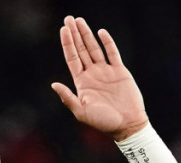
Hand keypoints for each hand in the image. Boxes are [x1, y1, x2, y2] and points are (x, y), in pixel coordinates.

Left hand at [51, 16, 148, 141]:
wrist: (127, 125)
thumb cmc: (104, 122)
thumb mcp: (82, 112)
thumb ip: (68, 98)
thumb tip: (53, 85)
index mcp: (82, 82)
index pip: (72, 58)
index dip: (67, 43)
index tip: (63, 29)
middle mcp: (92, 74)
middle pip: (81, 50)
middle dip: (75, 34)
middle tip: (69, 19)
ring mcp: (106, 72)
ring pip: (95, 48)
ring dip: (87, 35)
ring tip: (80, 21)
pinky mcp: (120, 71)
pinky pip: (112, 53)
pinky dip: (107, 42)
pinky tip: (101, 32)